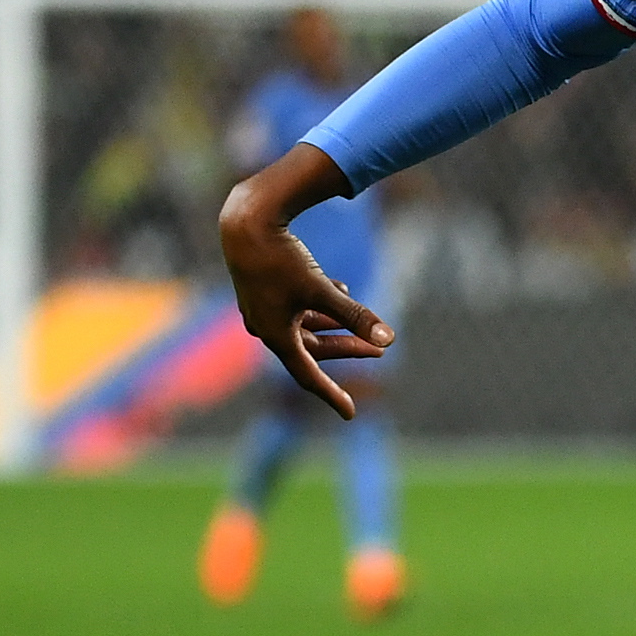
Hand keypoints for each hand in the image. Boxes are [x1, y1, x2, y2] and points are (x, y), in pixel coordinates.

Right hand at [215, 144, 388, 418]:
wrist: (245, 222)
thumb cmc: (280, 258)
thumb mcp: (321, 289)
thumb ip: (355, 316)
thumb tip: (390, 340)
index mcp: (275, 335)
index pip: (308, 376)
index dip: (331, 394)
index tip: (350, 413)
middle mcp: (266, 327)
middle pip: (313, 349)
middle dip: (348, 348)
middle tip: (380, 351)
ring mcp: (263, 309)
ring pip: (307, 327)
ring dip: (336, 325)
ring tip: (364, 320)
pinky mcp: (265, 291)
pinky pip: (297, 308)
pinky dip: (321, 305)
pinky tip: (342, 288)